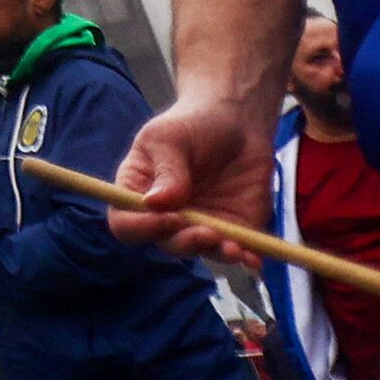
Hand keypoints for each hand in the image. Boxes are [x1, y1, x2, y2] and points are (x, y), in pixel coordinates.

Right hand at [113, 93, 269, 261]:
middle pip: (166, 243)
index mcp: (139, 193)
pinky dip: (246, 257)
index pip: (126, 222)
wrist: (237, 122)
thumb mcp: (169, 137)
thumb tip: (155, 204)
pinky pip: (238, 249)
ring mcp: (201, 225)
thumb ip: (166, 169)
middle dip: (185, 242)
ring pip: (203, 251)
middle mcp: (167, 216)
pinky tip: (253, 257)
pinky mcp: (234, 228)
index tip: (168, 217)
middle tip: (207, 231)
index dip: (142, 227)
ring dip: (217, 253)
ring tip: (234, 247)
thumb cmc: (192, 124)